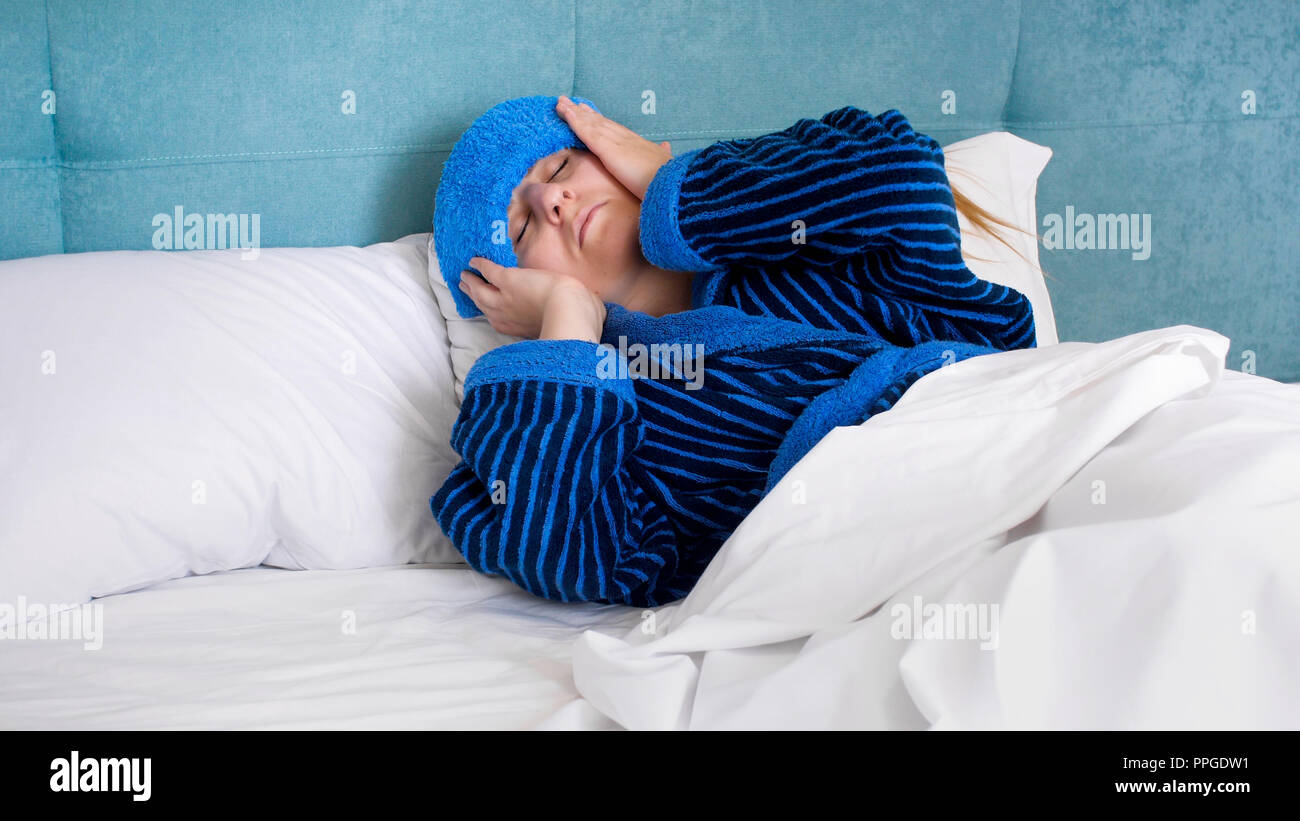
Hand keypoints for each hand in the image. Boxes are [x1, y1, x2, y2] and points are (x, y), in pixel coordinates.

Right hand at [459, 256, 603, 340]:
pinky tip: (474, 260)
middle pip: (484, 307)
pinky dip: (480, 265)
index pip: (503, 322)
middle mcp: (508, 318)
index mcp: (522, 331)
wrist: (570, 314)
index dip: (496, 315)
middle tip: (465, 288)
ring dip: (471, 283)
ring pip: (479, 291)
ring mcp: (505, 300)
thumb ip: (580, 318)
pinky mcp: (508, 281)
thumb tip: (598, 313)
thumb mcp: (575, 322)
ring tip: (463, 276)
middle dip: (475, 297)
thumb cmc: (579, 323)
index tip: (491, 312)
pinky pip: (487, 271)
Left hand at [557, 95, 671, 200]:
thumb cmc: (669, 179)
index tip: (589, 112)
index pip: (614, 130)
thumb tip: (667, 146)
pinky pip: (586, 131)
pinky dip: (574, 121)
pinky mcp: (608, 149)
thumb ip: (662, 153)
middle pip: (599, 122)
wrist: (673, 183)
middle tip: (569, 103)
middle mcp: (625, 138)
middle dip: (584, 113)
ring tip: (560, 103)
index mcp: (637, 144)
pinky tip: (564, 113)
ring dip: (574, 112)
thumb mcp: (665, 164)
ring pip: (590, 123)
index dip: (600, 120)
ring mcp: (616, 141)